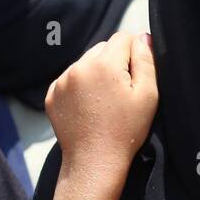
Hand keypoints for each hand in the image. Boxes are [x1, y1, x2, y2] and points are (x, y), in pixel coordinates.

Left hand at [45, 32, 157, 172]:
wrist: (94, 162)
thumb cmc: (126, 131)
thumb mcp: (147, 95)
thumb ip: (146, 60)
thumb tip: (142, 37)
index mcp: (103, 65)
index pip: (123, 38)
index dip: (135, 53)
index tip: (137, 75)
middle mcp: (78, 67)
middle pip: (103, 48)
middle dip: (115, 62)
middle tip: (122, 91)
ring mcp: (62, 81)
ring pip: (86, 62)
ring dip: (97, 73)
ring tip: (105, 101)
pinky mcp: (52, 94)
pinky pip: (71, 78)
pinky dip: (81, 86)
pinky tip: (91, 106)